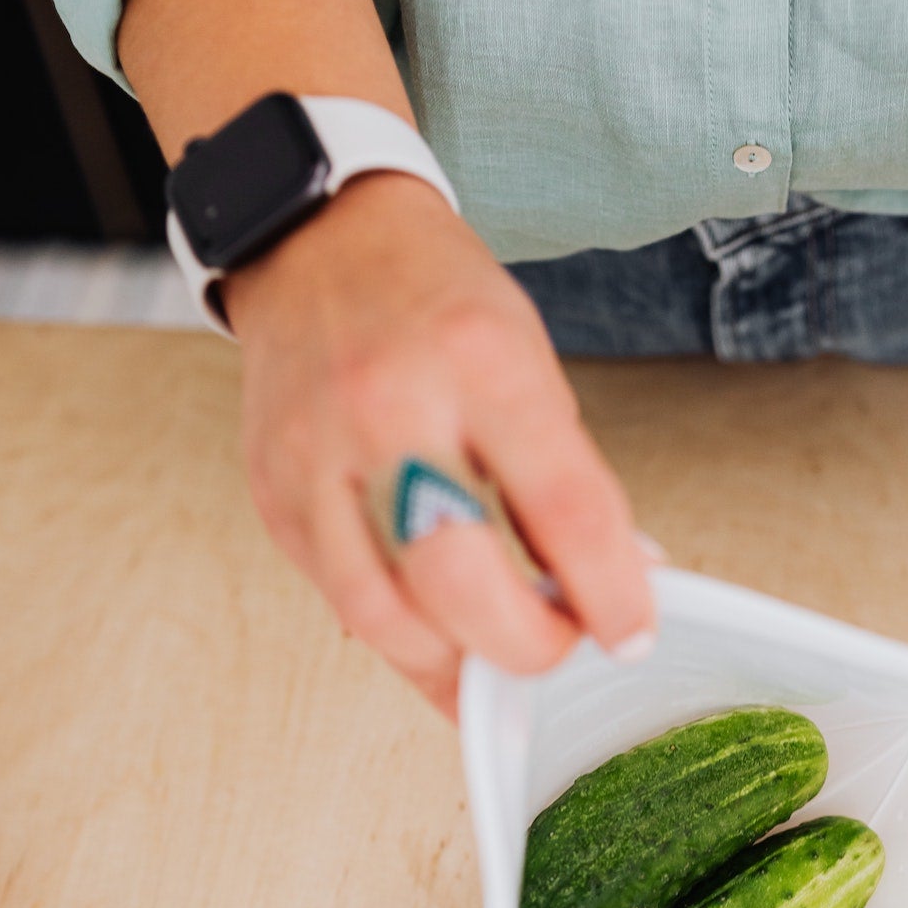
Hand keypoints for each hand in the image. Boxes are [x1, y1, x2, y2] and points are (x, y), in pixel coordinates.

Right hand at [226, 172, 655, 715]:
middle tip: (563, 644)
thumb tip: (617, 588)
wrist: (318, 243)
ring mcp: (317, 456)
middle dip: (528, 644)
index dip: (609, 594)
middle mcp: (389, 407)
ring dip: (461, 663)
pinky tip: (446, 645)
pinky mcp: (276, 496)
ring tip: (503, 659)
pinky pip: (342, 604)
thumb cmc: (437, 307)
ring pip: (388, 615)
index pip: (563, 508)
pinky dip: (407, 644)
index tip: (631, 634)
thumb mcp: (530, 363)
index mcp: (481, 360)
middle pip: (460, 579)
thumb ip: (569, 480)